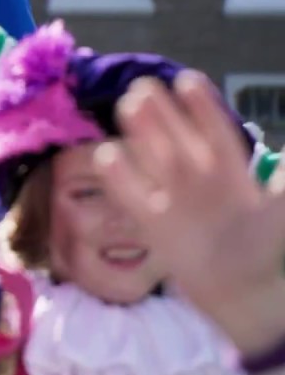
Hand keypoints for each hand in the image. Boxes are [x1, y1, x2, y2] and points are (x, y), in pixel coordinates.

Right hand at [96, 72, 284, 356]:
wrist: (244, 293)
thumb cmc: (266, 251)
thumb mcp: (280, 215)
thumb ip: (282, 188)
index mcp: (231, 172)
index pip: (215, 132)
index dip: (203, 108)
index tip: (187, 80)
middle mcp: (199, 178)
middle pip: (177, 136)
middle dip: (163, 112)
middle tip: (143, 87)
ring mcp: (174, 198)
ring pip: (154, 157)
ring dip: (142, 132)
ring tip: (129, 104)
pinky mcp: (153, 223)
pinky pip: (130, 195)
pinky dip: (118, 177)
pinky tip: (107, 155)